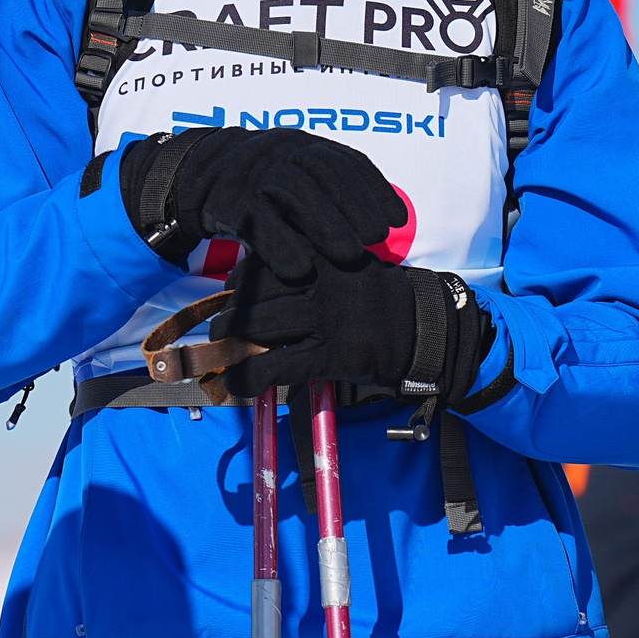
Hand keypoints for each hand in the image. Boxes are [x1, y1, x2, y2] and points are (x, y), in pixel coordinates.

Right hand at [121, 127, 404, 281]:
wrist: (200, 175)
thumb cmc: (264, 187)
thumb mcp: (299, 178)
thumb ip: (333, 192)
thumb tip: (388, 221)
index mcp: (305, 146)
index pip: (346, 162)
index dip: (374, 189)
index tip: (395, 220)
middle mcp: (282, 152)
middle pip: (323, 173)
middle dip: (355, 205)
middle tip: (378, 238)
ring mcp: (255, 173)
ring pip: (293, 192)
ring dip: (325, 224)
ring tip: (350, 256)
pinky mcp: (230, 199)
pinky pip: (256, 221)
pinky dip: (279, 245)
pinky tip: (300, 270)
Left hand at [216, 253, 488, 407]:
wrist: (418, 326)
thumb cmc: (374, 294)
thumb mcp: (340, 262)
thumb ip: (304, 263)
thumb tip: (250, 278)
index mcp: (319, 253)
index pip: (260, 263)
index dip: (240, 281)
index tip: (234, 292)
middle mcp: (318, 281)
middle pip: (252, 294)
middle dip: (230, 315)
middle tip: (220, 328)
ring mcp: (322, 318)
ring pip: (256, 328)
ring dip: (230, 344)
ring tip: (224, 352)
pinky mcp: (327, 354)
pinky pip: (272, 367)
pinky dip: (246, 378)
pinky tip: (239, 384)